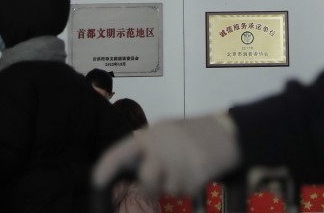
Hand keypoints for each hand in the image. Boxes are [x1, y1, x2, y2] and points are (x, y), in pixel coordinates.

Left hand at [93, 113, 241, 196]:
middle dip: (151, 187)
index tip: (96, 182)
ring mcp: (180, 162)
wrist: (226, 132)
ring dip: (174, 185)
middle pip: (146, 180)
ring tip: (186, 167)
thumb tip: (127, 171)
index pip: (120, 152)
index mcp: (150, 135)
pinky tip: (197, 170)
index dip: (106, 167)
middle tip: (159, 182)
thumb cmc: (192, 133)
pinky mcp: (196, 175)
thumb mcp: (165, 132)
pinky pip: (186, 191)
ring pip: (167, 189)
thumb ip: (147, 149)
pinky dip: (190, 186)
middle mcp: (162, 147)